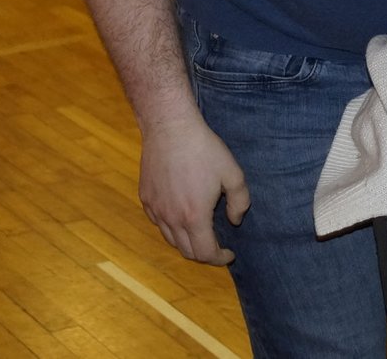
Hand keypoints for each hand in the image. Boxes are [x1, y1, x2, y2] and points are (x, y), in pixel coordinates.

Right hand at [137, 113, 248, 265]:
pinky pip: (159, 223)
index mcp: (194, 216)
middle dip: (204, 254)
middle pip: (187, 252)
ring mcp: (156, 209)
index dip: (220, 258)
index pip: (205, 253)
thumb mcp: (233, 173)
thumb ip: (240, 202)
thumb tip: (234, 221)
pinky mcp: (146, 198)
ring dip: (187, 242)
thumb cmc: (204, 149)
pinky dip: (171, 227)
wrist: (170, 127)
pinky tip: (181, 215)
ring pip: (171, 239)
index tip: (229, 253)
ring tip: (200, 231)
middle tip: (216, 245)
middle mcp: (171, 218)